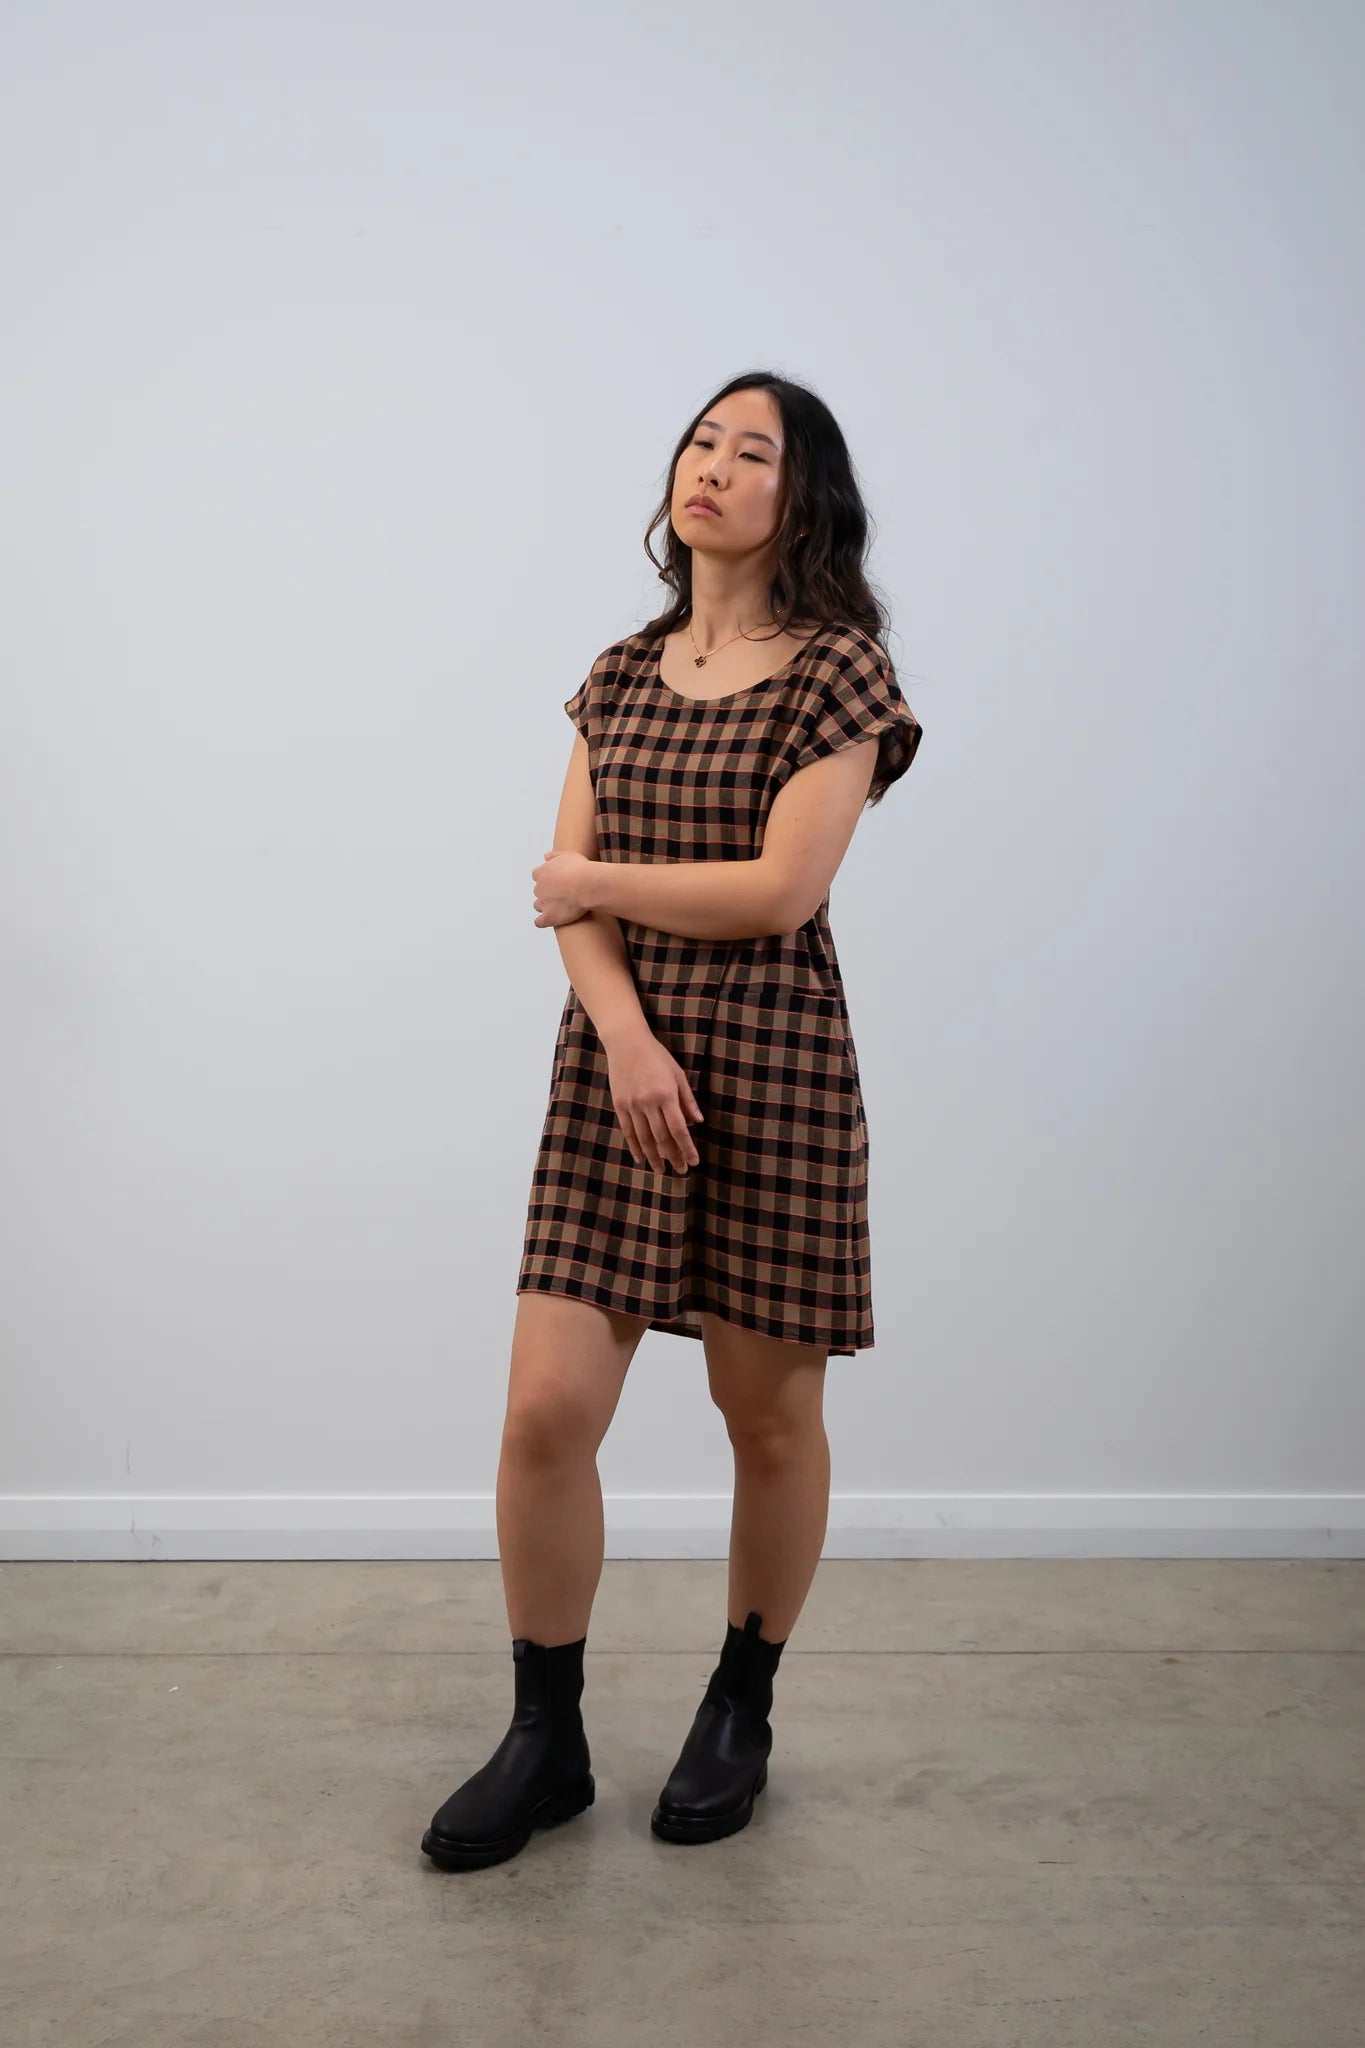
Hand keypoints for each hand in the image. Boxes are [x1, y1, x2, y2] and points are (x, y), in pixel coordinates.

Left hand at [532, 849, 597, 927]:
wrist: (587, 885)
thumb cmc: (580, 869)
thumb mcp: (568, 854)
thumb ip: (554, 855)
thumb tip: (546, 856)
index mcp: (542, 872)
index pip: (538, 875)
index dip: (547, 879)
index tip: (557, 881)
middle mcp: (539, 887)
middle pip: (538, 891)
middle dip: (547, 893)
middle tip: (562, 894)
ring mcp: (542, 903)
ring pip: (538, 906)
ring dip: (546, 907)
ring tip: (560, 907)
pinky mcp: (548, 917)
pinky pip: (539, 922)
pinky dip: (543, 922)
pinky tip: (552, 921)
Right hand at [605, 1030, 705, 1175]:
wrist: (626, 1043)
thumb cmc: (657, 1057)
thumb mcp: (678, 1075)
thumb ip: (687, 1100)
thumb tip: (697, 1122)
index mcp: (666, 1095)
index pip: (679, 1129)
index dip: (687, 1148)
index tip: (693, 1162)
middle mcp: (649, 1102)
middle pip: (662, 1137)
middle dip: (673, 1156)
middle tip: (681, 1171)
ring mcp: (632, 1105)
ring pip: (644, 1138)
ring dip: (654, 1157)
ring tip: (661, 1170)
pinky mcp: (619, 1105)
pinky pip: (628, 1131)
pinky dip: (635, 1147)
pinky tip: (641, 1159)